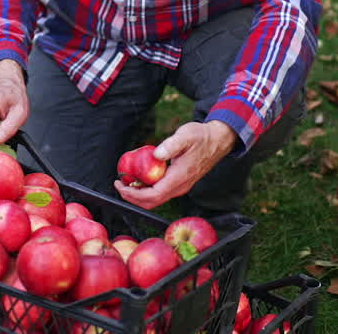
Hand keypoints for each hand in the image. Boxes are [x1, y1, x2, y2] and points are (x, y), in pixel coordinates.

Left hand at [115, 120, 236, 209]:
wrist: (218, 141)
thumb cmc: (201, 137)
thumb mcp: (185, 136)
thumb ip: (170, 145)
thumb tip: (156, 155)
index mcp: (179, 178)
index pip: (153, 195)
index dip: (134, 194)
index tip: (120, 185)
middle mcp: (180, 187)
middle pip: (152, 202)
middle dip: (132, 197)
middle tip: (119, 184)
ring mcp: (180, 186)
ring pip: (156, 199)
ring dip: (138, 194)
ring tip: (125, 181)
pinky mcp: (180, 183)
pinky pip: (160, 192)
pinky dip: (146, 189)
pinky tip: (139, 177)